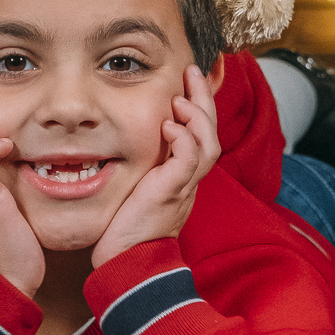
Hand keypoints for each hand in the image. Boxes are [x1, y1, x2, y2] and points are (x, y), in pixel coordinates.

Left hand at [91, 65, 219, 268]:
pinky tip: (171, 126)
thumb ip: (140, 166)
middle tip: (193, 71)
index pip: (199, 133)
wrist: (130, 263)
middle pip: (211, 132)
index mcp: (181, 176)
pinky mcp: (172, 194)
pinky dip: (185, 141)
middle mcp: (188, 179)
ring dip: (198, 117)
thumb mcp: (137, 189)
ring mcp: (183, 187)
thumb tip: (123, 143)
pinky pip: (189, 162)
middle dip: (204, 99)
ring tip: (182, 98)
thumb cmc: (128, 230)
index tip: (189, 79)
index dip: (199, 106)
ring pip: (208, 144)